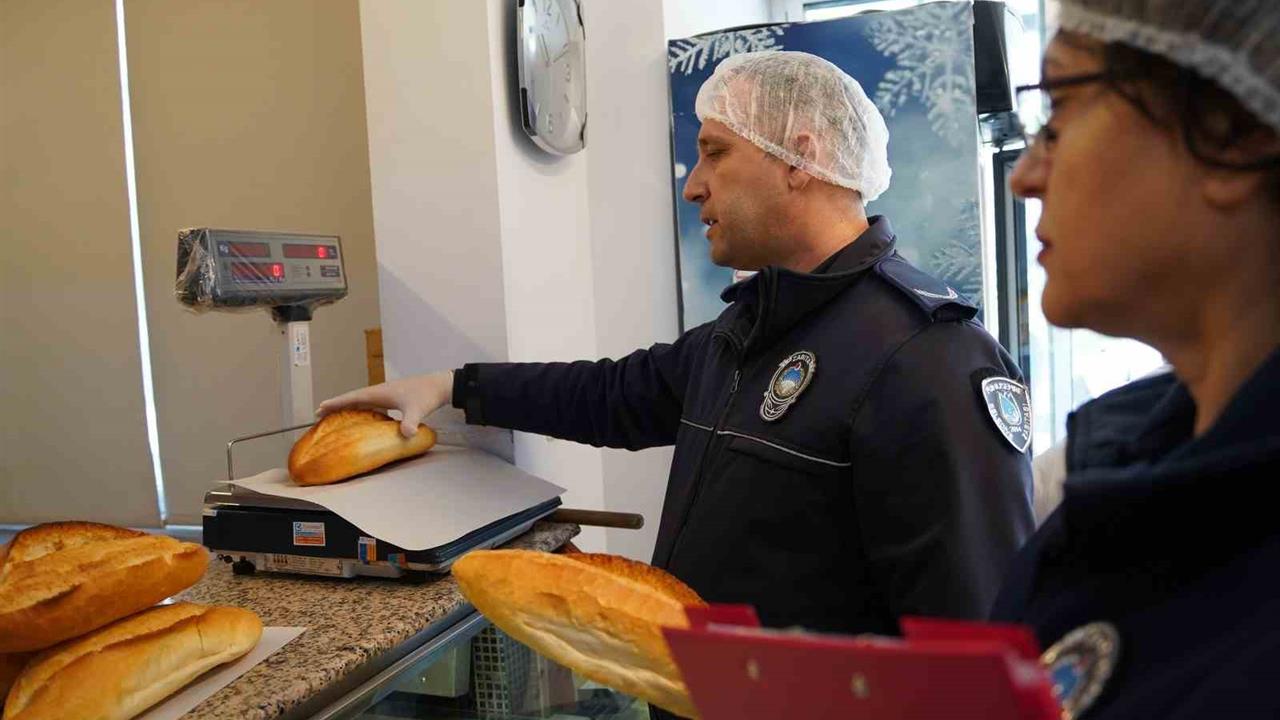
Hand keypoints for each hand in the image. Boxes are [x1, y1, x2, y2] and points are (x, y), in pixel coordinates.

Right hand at [317, 370, 454, 437]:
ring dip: (348, 406)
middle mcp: (380, 391)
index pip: (353, 397)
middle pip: (353, 398)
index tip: (320, 407)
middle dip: (337, 405)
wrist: (440, 385)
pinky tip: (363, 417)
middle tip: (320, 413)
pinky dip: (363, 409)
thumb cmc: (427, 395)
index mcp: (380, 392)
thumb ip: (410, 422)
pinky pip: (372, 404)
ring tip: (335, 415)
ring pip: (362, 400)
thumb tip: (406, 434)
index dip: (336, 402)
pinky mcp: (394, 398)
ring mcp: (387, 394)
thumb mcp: (417, 410)